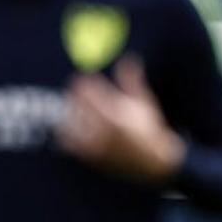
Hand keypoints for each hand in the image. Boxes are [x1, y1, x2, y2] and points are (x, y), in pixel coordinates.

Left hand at [57, 56, 185, 184]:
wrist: (154, 163)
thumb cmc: (150, 129)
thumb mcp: (144, 102)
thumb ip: (132, 80)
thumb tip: (129, 58)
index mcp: (117, 113)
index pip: (90, 93)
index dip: (83, 82)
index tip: (82, 78)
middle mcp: (104, 130)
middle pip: (77, 106)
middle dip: (75, 96)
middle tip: (75, 90)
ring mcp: (96, 145)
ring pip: (70, 124)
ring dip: (70, 113)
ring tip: (74, 108)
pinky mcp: (91, 157)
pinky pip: (69, 143)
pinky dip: (67, 133)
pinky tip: (71, 128)